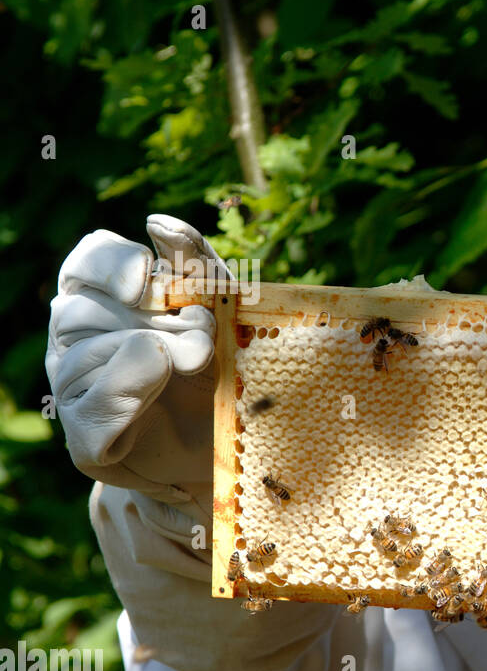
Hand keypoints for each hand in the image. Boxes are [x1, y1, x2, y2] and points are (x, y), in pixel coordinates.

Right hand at [45, 215, 225, 506]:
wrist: (228, 447)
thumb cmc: (221, 368)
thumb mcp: (222, 311)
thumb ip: (196, 263)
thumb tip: (158, 222)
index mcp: (106, 297)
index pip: (89, 260)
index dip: (116, 265)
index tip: (148, 282)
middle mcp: (79, 337)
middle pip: (83, 309)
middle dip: (151, 322)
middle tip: (200, 343)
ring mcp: (74, 388)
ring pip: (83, 359)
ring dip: (148, 362)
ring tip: (191, 370)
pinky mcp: (85, 438)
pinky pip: (94, 411)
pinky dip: (128, 401)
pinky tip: (153, 398)